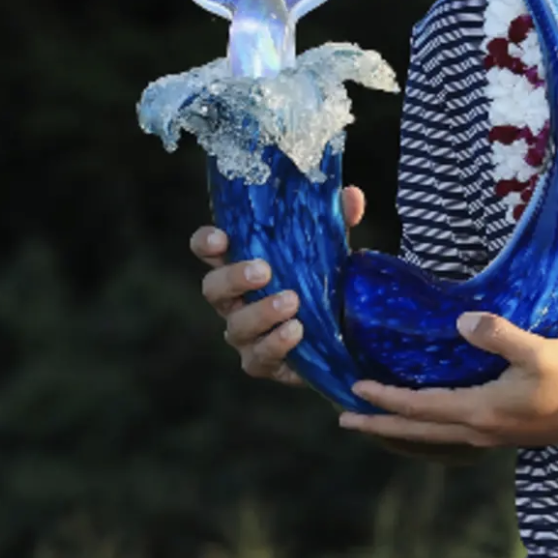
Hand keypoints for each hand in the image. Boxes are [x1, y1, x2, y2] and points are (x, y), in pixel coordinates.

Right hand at [191, 184, 366, 385]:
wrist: (344, 336)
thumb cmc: (323, 283)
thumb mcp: (331, 250)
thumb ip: (337, 222)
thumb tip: (350, 196)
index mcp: (242, 264)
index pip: (209, 250)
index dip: (207, 243)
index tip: (221, 238)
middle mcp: (235, 300)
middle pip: (212, 289)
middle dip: (234, 278)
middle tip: (263, 270)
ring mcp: (246, 334)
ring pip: (236, 326)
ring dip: (261, 312)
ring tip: (292, 301)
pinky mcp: (262, 362)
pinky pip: (259, 357)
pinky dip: (276, 343)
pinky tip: (297, 330)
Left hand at [338, 312, 557, 448]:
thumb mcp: (537, 351)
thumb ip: (499, 334)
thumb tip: (463, 320)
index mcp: (480, 410)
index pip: (420, 407)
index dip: (386, 397)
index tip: (354, 387)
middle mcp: (479, 429)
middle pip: (418, 429)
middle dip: (380, 422)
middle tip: (345, 418)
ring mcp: (491, 434)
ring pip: (434, 433)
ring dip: (402, 425)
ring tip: (378, 416)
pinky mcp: (504, 430)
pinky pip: (452, 430)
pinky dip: (428, 423)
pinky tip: (431, 411)